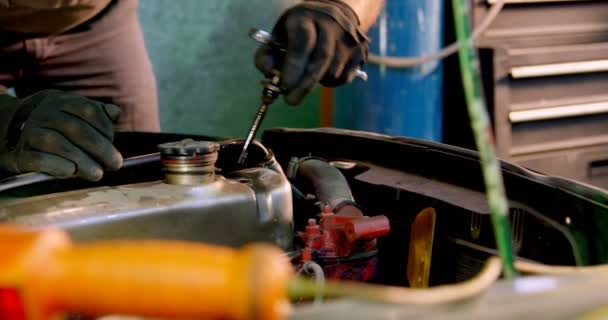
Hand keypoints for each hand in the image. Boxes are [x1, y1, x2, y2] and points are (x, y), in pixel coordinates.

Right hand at [0, 90, 122, 180]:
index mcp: (63, 102)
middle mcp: (46, 114)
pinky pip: (37, 159)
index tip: (114, 143)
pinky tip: (70, 171)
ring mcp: (30, 132)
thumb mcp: (77, 114)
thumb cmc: (59, 126)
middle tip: (115, 164)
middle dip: (99, 148)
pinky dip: (55, 165)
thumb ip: (99, 114)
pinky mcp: (20, 154)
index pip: (88, 111)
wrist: (14, 133)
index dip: (105, 128)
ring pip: (56, 143)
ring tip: (97, 173)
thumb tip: (115, 113)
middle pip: (75, 128)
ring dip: (81, 159)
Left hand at [255, 0, 368, 104]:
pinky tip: (323, 73)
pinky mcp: (361, 50)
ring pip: (332, 72)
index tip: (284, 88)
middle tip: (291, 101)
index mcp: (307, 17)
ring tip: (308, 77)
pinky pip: (344, 77)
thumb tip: (269, 74)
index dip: (294, 68)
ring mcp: (349, 37)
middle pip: (321, 60)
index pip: (303, 43)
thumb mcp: (279, 35)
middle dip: (304, 85)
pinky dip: (330, 82)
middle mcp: (332, 24)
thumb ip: (267, 56)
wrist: (333, 13)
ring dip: (317, 82)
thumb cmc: (300, 29)